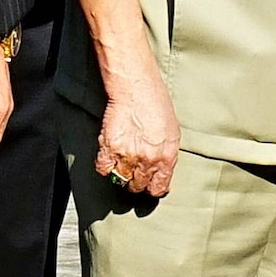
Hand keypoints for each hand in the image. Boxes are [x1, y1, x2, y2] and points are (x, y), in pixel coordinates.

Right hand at [92, 60, 177, 198]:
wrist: (136, 88)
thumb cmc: (156, 104)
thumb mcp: (172, 132)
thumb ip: (167, 155)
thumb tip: (162, 171)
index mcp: (166, 158)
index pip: (158, 188)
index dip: (152, 188)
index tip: (148, 185)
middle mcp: (148, 161)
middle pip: (137, 186)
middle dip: (135, 181)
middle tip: (133, 170)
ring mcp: (128, 156)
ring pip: (121, 179)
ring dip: (120, 173)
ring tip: (122, 161)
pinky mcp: (109, 148)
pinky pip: (103, 169)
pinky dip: (105, 165)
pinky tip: (109, 156)